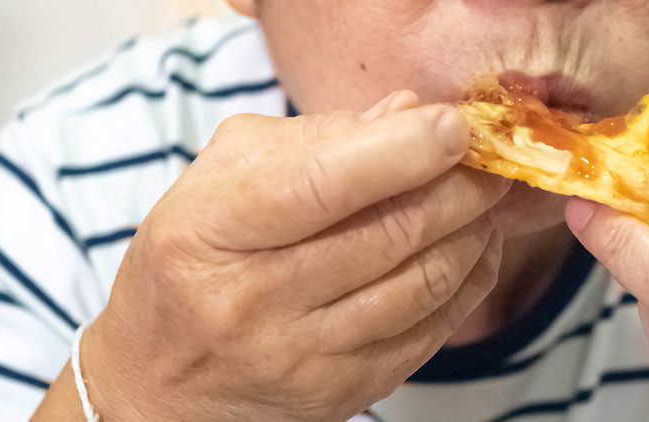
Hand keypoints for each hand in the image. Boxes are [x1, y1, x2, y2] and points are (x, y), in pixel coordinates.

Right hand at [51, 91, 511, 420]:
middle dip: (458, 188)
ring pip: (424, 282)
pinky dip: (468, 282)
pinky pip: (432, 330)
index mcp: (210, 228)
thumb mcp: (223, 178)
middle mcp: (251, 300)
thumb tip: (407, 112)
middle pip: (390, 233)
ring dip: (473, 232)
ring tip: (482, 199)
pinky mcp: (344, 391)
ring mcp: (300, 355)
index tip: (453, 126)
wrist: (164, 379)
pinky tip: (472, 248)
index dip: (403, 150)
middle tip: (485, 159)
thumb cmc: (198, 257)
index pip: (322, 184)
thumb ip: (314, 139)